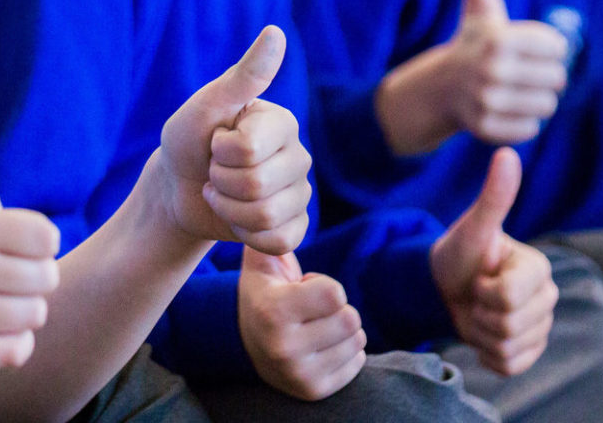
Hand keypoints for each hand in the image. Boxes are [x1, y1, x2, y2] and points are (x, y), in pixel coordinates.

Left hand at [154, 26, 312, 255]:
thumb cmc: (189, 141)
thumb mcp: (207, 106)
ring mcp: (300, 193)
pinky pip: (279, 241)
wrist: (178, 189)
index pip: (250, 149)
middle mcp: (299, 155)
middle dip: (220, 183)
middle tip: (214, 171)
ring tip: (222, 192)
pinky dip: (245, 234)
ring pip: (267, 216)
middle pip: (258, 186)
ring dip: (228, 209)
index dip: (219, 152)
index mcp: (282, 122)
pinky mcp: (294, 226)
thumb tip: (276, 32)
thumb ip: (244, 76)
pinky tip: (237, 217)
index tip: (214, 141)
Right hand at [238, 247, 366, 399]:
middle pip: (350, 319)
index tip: (305, 288)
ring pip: (357, 341)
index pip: (335, 294)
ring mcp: (299, 375)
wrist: (245, 343)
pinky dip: (347, 351)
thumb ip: (272, 234)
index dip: (325, 285)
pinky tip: (321, 346)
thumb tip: (278, 211)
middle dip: (338, 308)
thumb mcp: (261, 261)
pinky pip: (358, 363)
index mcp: (272, 312)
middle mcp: (284, 348)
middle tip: (312, 310)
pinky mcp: (313, 391)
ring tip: (315, 327)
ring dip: (343, 329)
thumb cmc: (263, 293)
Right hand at [379, 0, 567, 151]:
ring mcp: (487, 102)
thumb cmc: (473, 43)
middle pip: (557, 79)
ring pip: (547, 106)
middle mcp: (491, 71)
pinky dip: (523, 121)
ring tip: (518, 90)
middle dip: (545, 75)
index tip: (529, 48)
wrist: (440, 88)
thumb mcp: (479, 10)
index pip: (559, 49)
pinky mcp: (487, 129)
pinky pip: (531, 129)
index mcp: (499, 38)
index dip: (549, 48)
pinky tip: (507, 109)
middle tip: (524, 72)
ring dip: (536, 99)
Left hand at [429, 148, 556, 375]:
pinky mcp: (528, 352)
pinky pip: (508, 366)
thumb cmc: (459, 252)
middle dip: (480, 312)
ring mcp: (540, 327)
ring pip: (508, 348)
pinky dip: (486, 354)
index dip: (483, 290)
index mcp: (539, 269)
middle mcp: (547, 298)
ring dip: (480, 333)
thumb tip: (507, 152)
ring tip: (477, 310)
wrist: (445, 285)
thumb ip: (494, 196)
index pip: (509, 297)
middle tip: (475, 294)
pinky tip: (482, 332)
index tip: (479, 275)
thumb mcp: (473, 226)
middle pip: (510, 325)